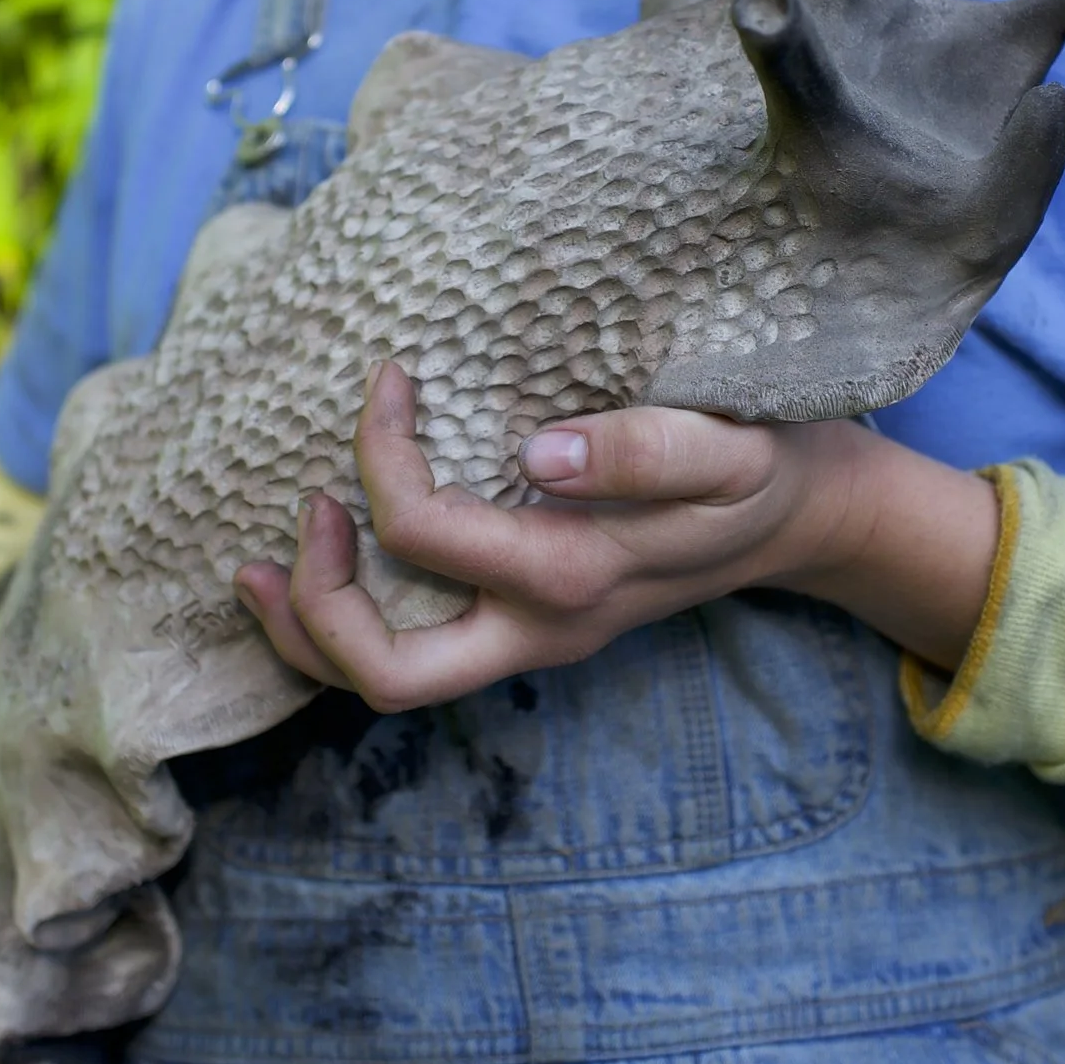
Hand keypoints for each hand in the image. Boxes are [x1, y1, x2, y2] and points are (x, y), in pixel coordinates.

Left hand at [234, 362, 1000, 713]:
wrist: (804, 517)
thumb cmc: (763, 467)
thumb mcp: (734, 445)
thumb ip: (647, 449)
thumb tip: (539, 452)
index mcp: (574, 578)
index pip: (429, 534)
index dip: (381, 458)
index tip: (388, 380)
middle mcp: (537, 629)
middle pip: (387, 676)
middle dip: (313, 608)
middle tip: (301, 511)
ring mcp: (525, 640)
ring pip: (384, 684)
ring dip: (308, 635)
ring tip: (260, 567)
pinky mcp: (521, 625)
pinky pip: (410, 652)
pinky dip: (346, 625)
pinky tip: (322, 566)